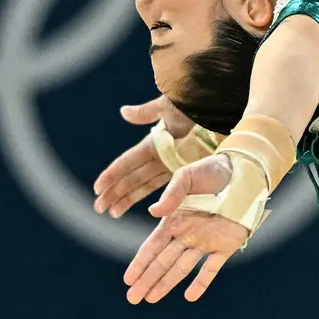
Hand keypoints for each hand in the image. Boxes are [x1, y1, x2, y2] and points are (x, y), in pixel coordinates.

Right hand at [92, 97, 192, 217]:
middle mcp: (159, 156)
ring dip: (128, 200)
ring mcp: (171, 165)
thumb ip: (146, 113)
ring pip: (144, 187)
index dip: (112, 176)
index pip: (127, 163)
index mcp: (152, 143)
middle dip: (114, 193)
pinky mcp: (186, 172)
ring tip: (114, 213)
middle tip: (99, 208)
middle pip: (131, 179)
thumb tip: (123, 112)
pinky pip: (165, 189)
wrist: (220, 110)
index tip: (98, 188)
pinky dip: (154, 200)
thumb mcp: (168, 107)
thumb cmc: (193, 105)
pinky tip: (147, 210)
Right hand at [124, 155, 247, 302]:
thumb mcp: (186, 177)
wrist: (241, 174)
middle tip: (133, 298)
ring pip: (181, 269)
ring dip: (166, 284)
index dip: (140, 263)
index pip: (152, 246)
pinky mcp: (225, 246)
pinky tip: (190, 296)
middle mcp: (186, 234)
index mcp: (173, 219)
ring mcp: (205, 242)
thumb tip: (153, 212)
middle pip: (162, 262)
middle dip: (147, 280)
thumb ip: (171, 194)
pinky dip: (201, 282)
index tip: (128, 279)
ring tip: (151, 299)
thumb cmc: (210, 172)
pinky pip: (211, 268)